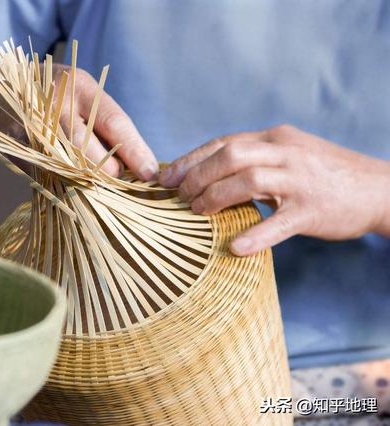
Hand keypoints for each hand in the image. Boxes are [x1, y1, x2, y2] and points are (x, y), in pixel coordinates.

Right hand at [0, 65, 158, 179]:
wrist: (0, 89)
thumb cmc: (55, 101)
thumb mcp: (82, 101)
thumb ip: (103, 129)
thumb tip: (133, 167)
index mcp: (82, 86)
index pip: (115, 121)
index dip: (134, 149)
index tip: (150, 172)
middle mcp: (57, 100)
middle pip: (86, 144)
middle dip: (104, 169)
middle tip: (114, 180)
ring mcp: (32, 119)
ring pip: (63, 160)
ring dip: (80, 178)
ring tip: (92, 184)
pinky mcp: (15, 139)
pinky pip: (42, 167)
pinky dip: (57, 179)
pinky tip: (64, 181)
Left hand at [159, 124, 389, 255]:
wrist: (380, 189)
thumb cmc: (324, 175)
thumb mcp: (289, 155)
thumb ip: (254, 159)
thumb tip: (208, 174)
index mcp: (276, 138)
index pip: (224, 142)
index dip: (191, 159)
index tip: (167, 177)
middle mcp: (286, 152)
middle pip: (231, 154)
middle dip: (198, 175)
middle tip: (180, 196)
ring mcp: (300, 180)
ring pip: (249, 180)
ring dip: (217, 196)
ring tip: (199, 212)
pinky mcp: (311, 210)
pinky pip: (278, 223)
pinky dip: (254, 235)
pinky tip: (234, 247)